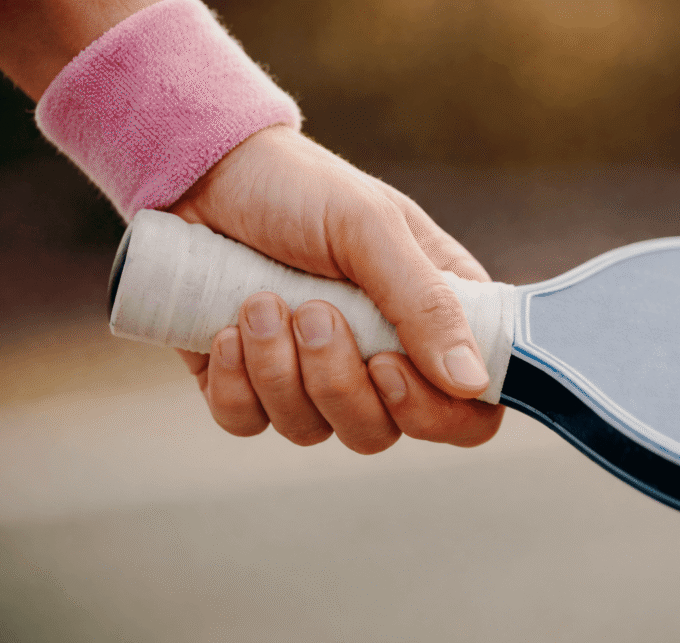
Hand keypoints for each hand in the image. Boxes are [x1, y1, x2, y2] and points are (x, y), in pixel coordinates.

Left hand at [169, 125, 503, 452]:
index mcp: (433, 321)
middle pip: (382, 432)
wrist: (206, 173)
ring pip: (312, 431)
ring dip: (279, 371)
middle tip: (313, 312)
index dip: (436, 413)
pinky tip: (227, 330)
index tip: (387, 365)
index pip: (468, 411)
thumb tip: (473, 382)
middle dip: (337, 381)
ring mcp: (314, 377)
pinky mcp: (253, 384)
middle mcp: (381, 358)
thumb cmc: (302, 188)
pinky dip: (235, 384)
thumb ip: (427, 304)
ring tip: (260, 302)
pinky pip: (249, 422)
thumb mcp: (371, 228)